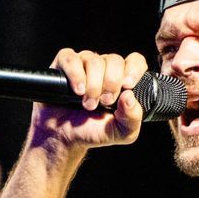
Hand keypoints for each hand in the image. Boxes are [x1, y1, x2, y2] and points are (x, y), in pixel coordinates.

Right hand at [27, 47, 148, 152]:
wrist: (65, 137)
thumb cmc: (94, 131)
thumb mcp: (121, 132)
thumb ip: (132, 117)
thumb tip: (129, 96)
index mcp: (122, 79)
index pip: (135, 60)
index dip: (134, 69)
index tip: (127, 86)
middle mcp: (104, 67)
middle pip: (114, 60)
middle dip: (111, 83)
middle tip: (105, 102)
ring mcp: (83, 63)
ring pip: (93, 61)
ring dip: (93, 85)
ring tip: (88, 104)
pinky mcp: (63, 64)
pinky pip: (70, 59)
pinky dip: (75, 75)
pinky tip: (77, 91)